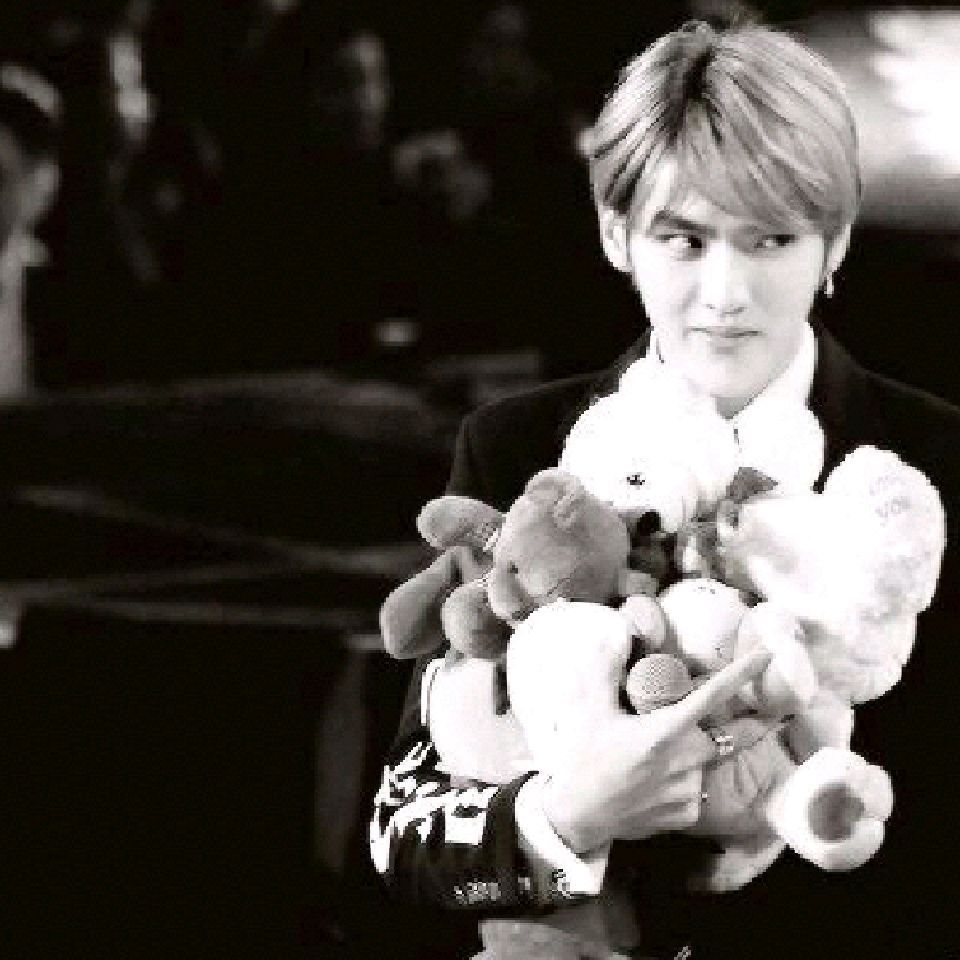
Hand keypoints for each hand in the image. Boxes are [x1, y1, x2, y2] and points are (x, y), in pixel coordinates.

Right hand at [540, 649, 770, 852]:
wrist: (577, 816)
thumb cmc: (583, 758)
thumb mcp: (589, 710)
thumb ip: (605, 670)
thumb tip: (615, 636)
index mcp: (666, 730)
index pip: (713, 695)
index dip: (742, 674)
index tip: (766, 656)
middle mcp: (687, 760)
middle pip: (728, 734)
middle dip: (750, 723)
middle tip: (768, 713)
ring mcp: (690, 790)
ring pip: (709, 761)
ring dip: (702, 751)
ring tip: (669, 753)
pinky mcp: (688, 815)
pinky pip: (698, 788)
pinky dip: (688, 778)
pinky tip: (661, 780)